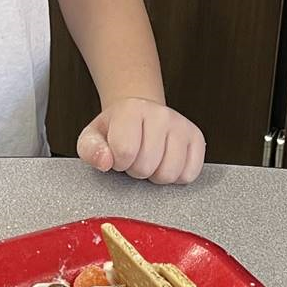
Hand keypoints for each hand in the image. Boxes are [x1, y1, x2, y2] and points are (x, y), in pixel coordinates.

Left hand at [77, 98, 205, 184]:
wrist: (139, 114)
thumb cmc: (115, 130)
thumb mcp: (92, 137)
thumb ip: (90, 150)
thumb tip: (105, 161)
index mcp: (131, 109)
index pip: (125, 152)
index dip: (118, 162)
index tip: (117, 155)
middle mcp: (160, 113)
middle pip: (147, 166)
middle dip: (136, 170)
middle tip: (134, 158)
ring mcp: (181, 125)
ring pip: (170, 173)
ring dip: (156, 175)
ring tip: (150, 160)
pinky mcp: (196, 137)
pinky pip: (190, 174)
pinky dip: (176, 177)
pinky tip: (166, 162)